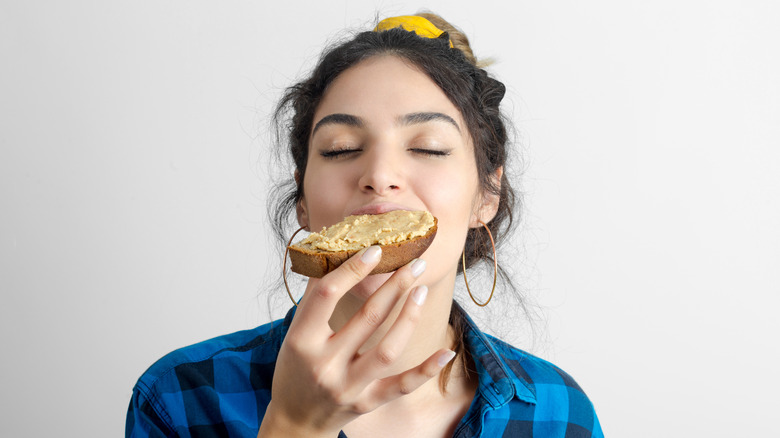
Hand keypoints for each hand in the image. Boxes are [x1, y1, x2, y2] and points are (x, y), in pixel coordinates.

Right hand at [257, 246, 454, 436]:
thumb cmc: (295, 368)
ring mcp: (347, 387)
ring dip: (408, 317)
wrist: (294, 420)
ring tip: (421, 290)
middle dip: (394, 286)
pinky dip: (426, 370)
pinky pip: (401, 386)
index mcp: (302, 341)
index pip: (327, 295)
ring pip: (387, 350)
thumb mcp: (296, 333)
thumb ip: (315, 298)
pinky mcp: (366, 403)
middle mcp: (325, 365)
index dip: (353, 269)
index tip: (376, 250)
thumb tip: (334, 251)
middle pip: (367, 318)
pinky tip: (447, 351)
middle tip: (415, 263)